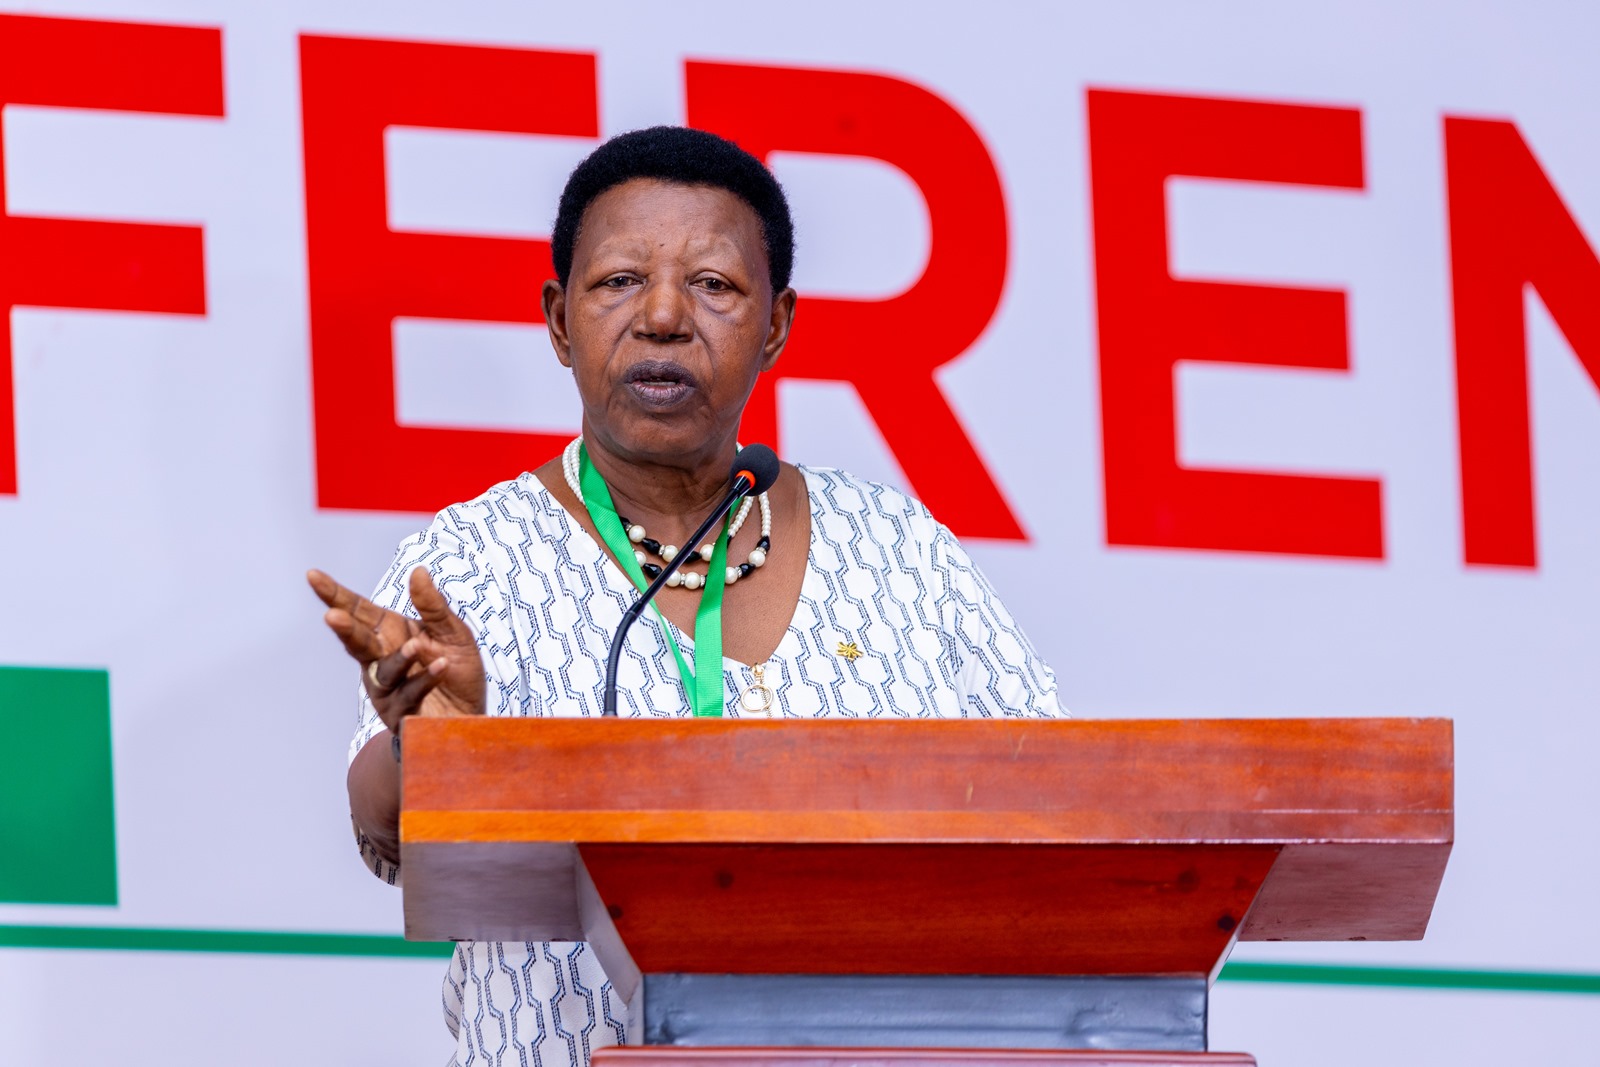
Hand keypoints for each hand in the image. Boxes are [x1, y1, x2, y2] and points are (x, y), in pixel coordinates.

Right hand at [308, 566, 486, 734]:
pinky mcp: (402, 714)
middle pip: (357, 641)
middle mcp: (381, 659)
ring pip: (384, 672)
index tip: (312, 575)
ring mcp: (388, 689)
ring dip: (399, 659)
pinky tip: (441, 666)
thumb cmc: (458, 670)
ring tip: (415, 646)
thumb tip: (418, 570)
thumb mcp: (452, 632)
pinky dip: (425, 679)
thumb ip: (433, 606)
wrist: (472, 715)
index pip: (358, 610)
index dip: (335, 594)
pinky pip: (410, 695)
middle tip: (332, 617)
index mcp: (389, 633)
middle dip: (345, 629)